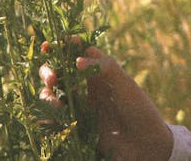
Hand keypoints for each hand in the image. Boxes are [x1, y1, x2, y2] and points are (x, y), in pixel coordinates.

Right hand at [39, 41, 172, 160]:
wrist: (144, 143)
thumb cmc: (138, 107)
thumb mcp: (124, 83)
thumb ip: (104, 67)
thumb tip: (77, 61)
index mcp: (96, 70)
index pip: (74, 52)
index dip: (59, 46)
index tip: (47, 46)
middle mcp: (84, 86)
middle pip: (56, 72)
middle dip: (48, 71)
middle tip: (52, 79)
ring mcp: (77, 106)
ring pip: (51, 95)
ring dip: (46, 96)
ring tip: (56, 105)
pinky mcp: (74, 126)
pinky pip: (53, 120)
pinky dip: (45, 119)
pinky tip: (47, 120)